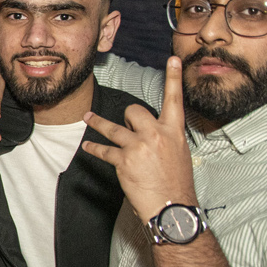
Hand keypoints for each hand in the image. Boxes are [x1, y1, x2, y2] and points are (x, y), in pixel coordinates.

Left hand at [82, 57, 197, 221]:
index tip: (172, 59)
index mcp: (174, 131)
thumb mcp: (178, 154)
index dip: (173, 77)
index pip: (175, 99)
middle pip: (133, 111)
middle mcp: (157, 134)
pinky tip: (89, 146)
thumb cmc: (176, 183)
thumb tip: (150, 131)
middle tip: (126, 128)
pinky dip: (95, 148)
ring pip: (113, 127)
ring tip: (88, 118)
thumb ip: (165, 137)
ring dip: (98, 123)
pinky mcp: (124, 160)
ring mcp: (139, 146)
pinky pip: (104, 149)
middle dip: (127, 117)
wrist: (172, 207)